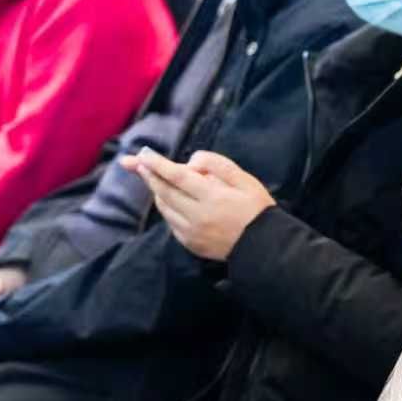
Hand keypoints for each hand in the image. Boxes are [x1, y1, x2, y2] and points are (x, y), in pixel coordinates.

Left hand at [122, 149, 274, 260]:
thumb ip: (218, 165)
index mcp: (213, 197)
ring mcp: (191, 232)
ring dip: (157, 191)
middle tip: (137, 163)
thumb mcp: (245, 180)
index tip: (144, 154)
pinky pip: (171, 222)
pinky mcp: (190, 243)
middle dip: (150, 175)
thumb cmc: (256, 208)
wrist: (264, 246)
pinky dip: (168, 208)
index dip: (158, 164)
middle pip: (165, 192)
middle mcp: (198, 216)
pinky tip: (172, 201)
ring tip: (155, 178)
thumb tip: (191, 164)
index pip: (178, 176)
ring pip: (165, 207)